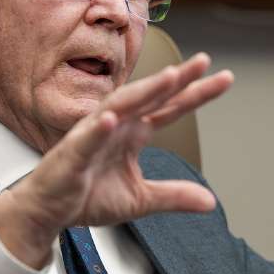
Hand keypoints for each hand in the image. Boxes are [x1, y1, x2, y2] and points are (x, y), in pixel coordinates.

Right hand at [0, 53, 233, 267]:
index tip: (224, 79)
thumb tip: (210, 201)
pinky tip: (110, 120)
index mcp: (134, 132)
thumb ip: (174, 196)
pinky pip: (85, 140)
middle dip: (176, 80)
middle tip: (203, 62)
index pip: (170, 108)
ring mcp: (93, 136)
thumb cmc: (87, 195)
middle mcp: (117, 126)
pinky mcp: (72, 155)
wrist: (49, 210)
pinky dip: (97, 129)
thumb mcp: (141, 200)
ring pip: (121, 108)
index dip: (196, 93)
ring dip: (143, 92)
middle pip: (151, 97)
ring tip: (168, 78)